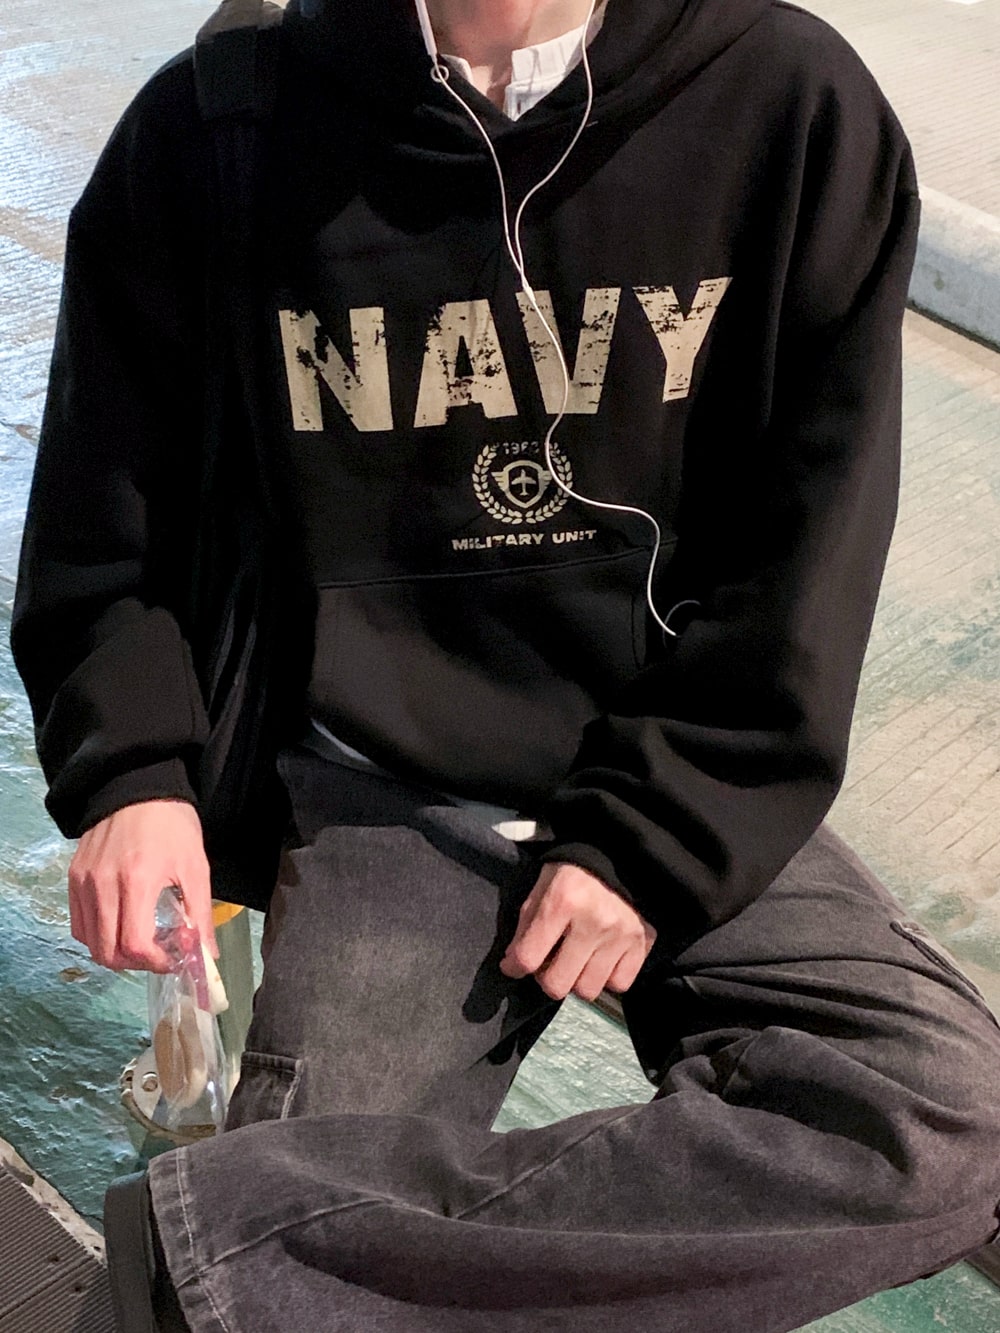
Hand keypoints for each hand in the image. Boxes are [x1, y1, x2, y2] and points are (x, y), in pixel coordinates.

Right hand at [68, 800, 215, 972]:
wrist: (137, 786)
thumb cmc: (172, 826)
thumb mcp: (195, 867)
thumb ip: (200, 915)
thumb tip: (208, 956)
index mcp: (137, 881)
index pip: (133, 944)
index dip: (155, 962)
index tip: (173, 958)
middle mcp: (102, 885)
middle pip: (107, 952)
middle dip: (135, 964)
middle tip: (158, 954)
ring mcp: (83, 881)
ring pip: (89, 941)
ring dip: (114, 952)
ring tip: (140, 940)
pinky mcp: (73, 877)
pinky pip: (79, 923)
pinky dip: (97, 935)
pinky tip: (120, 925)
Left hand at [499, 862, 655, 1001]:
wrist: (620, 856)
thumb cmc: (573, 873)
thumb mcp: (541, 886)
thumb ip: (526, 924)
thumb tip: (513, 964)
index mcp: (563, 901)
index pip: (528, 957)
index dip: (514, 967)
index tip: (513, 965)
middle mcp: (594, 921)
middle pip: (558, 985)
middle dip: (548, 978)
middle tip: (551, 962)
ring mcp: (621, 935)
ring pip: (588, 990)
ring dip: (578, 980)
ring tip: (577, 959)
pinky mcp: (642, 943)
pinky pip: (618, 984)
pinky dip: (607, 977)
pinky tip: (601, 958)